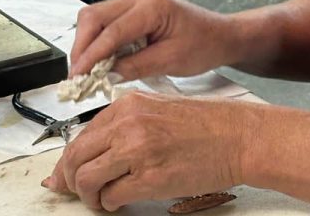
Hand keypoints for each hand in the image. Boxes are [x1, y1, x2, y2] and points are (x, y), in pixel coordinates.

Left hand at [43, 92, 249, 210]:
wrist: (241, 136)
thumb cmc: (209, 125)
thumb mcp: (160, 110)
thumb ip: (124, 128)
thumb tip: (87, 156)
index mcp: (129, 104)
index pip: (81, 135)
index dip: (70, 161)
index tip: (68, 175)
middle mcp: (129, 124)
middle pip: (75, 159)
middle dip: (72, 182)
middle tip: (82, 193)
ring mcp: (138, 151)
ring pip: (86, 180)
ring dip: (90, 197)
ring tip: (104, 199)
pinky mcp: (150, 178)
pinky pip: (111, 197)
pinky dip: (112, 204)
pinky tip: (124, 200)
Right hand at [69, 0, 233, 80]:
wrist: (221, 35)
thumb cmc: (204, 45)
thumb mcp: (170, 61)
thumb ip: (134, 67)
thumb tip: (103, 75)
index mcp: (153, 6)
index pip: (111, 31)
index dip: (91, 56)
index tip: (78, 77)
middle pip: (94, 17)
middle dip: (82, 47)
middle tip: (78, 76)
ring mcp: (136, 0)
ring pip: (95, 18)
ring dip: (87, 44)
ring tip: (88, 71)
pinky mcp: (134, 9)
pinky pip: (106, 22)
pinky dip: (98, 41)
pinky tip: (100, 61)